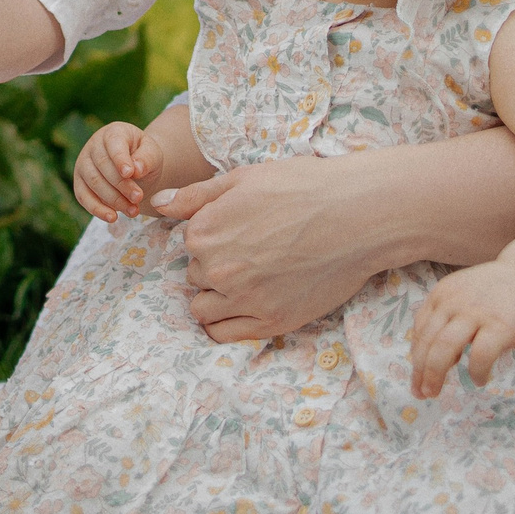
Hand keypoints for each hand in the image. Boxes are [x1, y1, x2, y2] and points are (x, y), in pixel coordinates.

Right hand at [72, 122, 164, 221]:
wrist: (135, 169)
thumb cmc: (143, 158)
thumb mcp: (153, 154)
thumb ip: (147, 159)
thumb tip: (136, 169)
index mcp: (113, 133)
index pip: (113, 143)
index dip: (120, 159)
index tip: (130, 174)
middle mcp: (93, 146)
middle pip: (103, 166)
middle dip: (121, 185)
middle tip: (138, 198)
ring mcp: (83, 164)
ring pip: (93, 183)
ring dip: (113, 200)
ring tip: (133, 211)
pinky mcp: (79, 183)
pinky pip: (83, 197)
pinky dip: (97, 209)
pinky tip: (113, 218)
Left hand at [153, 157, 386, 342]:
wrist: (358, 215)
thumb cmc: (303, 187)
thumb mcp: (242, 179)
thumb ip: (195, 197)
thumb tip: (157, 205)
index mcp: (204, 232)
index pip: (189, 244)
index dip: (213, 237)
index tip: (240, 230)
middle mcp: (216, 269)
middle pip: (196, 275)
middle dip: (215, 266)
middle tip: (253, 253)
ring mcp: (243, 299)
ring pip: (203, 309)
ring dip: (217, 297)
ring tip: (250, 280)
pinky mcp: (271, 322)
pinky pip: (224, 334)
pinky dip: (227, 324)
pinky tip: (246, 307)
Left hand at [409, 262, 514, 397]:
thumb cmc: (493, 296)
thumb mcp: (460, 299)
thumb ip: (446, 322)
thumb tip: (437, 360)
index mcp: (440, 296)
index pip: (420, 331)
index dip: (415, 358)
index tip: (415, 380)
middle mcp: (453, 303)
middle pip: (428, 341)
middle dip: (421, 371)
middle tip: (421, 393)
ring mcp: (476, 314)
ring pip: (446, 347)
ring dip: (436, 374)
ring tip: (435, 392)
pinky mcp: (500, 326)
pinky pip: (480, 355)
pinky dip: (475, 372)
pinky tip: (478, 380)